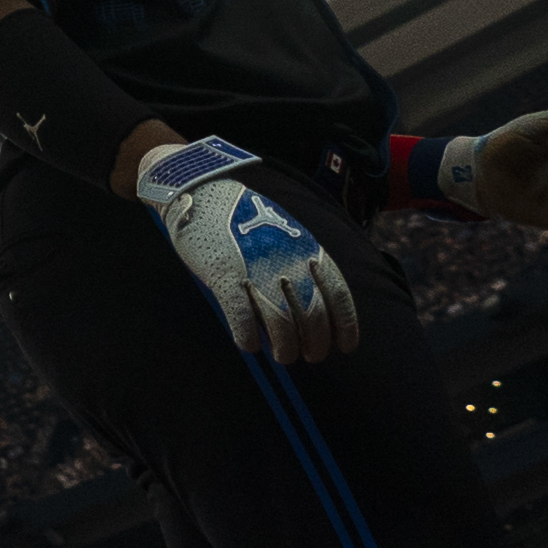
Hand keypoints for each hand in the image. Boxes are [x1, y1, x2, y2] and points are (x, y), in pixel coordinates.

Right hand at [141, 140, 356, 360]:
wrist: (203, 191)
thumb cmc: (247, 220)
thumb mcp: (288, 235)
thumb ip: (304, 266)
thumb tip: (316, 307)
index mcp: (307, 249)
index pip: (338, 296)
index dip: (345, 326)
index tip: (344, 347)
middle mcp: (288, 261)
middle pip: (313, 317)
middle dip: (315, 344)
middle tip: (309, 355)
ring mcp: (257, 270)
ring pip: (281, 325)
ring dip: (285, 348)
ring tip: (282, 356)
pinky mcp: (225, 276)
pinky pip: (241, 318)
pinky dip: (248, 338)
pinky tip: (250, 345)